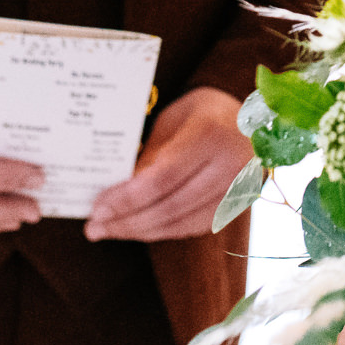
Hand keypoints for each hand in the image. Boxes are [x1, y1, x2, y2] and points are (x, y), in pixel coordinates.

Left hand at [85, 86, 252, 241]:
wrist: (250, 118)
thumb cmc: (202, 113)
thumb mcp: (171, 122)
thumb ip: (148, 158)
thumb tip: (113, 196)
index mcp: (210, 135)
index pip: (161, 179)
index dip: (125, 199)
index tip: (96, 208)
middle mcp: (229, 166)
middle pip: (169, 207)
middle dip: (126, 222)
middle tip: (94, 228)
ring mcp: (237, 190)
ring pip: (180, 224)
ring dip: (140, 231)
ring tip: (109, 231)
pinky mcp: (236, 207)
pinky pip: (192, 227)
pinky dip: (162, 231)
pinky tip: (138, 229)